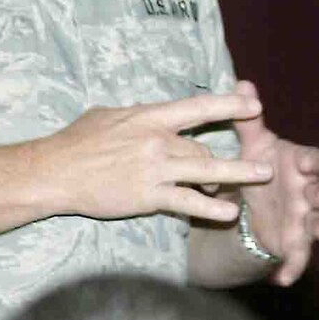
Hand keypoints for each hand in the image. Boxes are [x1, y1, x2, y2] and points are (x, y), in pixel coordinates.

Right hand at [38, 91, 273, 223]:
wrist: (55, 172)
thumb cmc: (77, 141)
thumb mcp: (109, 116)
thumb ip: (138, 117)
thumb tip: (152, 115)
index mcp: (149, 117)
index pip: (197, 108)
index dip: (229, 106)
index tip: (255, 106)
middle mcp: (157, 140)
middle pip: (204, 147)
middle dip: (227, 158)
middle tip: (258, 160)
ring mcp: (154, 169)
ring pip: (204, 170)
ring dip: (237, 175)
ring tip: (263, 177)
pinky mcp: (148, 196)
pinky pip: (186, 202)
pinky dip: (209, 208)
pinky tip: (228, 213)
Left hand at [232, 80, 318, 286]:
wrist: (253, 204)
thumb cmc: (258, 168)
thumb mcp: (252, 146)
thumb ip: (248, 121)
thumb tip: (242, 84)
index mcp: (299, 165)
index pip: (314, 160)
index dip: (313, 162)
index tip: (307, 163)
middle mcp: (308, 191)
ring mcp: (304, 218)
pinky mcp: (295, 242)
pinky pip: (298, 257)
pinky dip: (293, 269)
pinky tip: (283, 280)